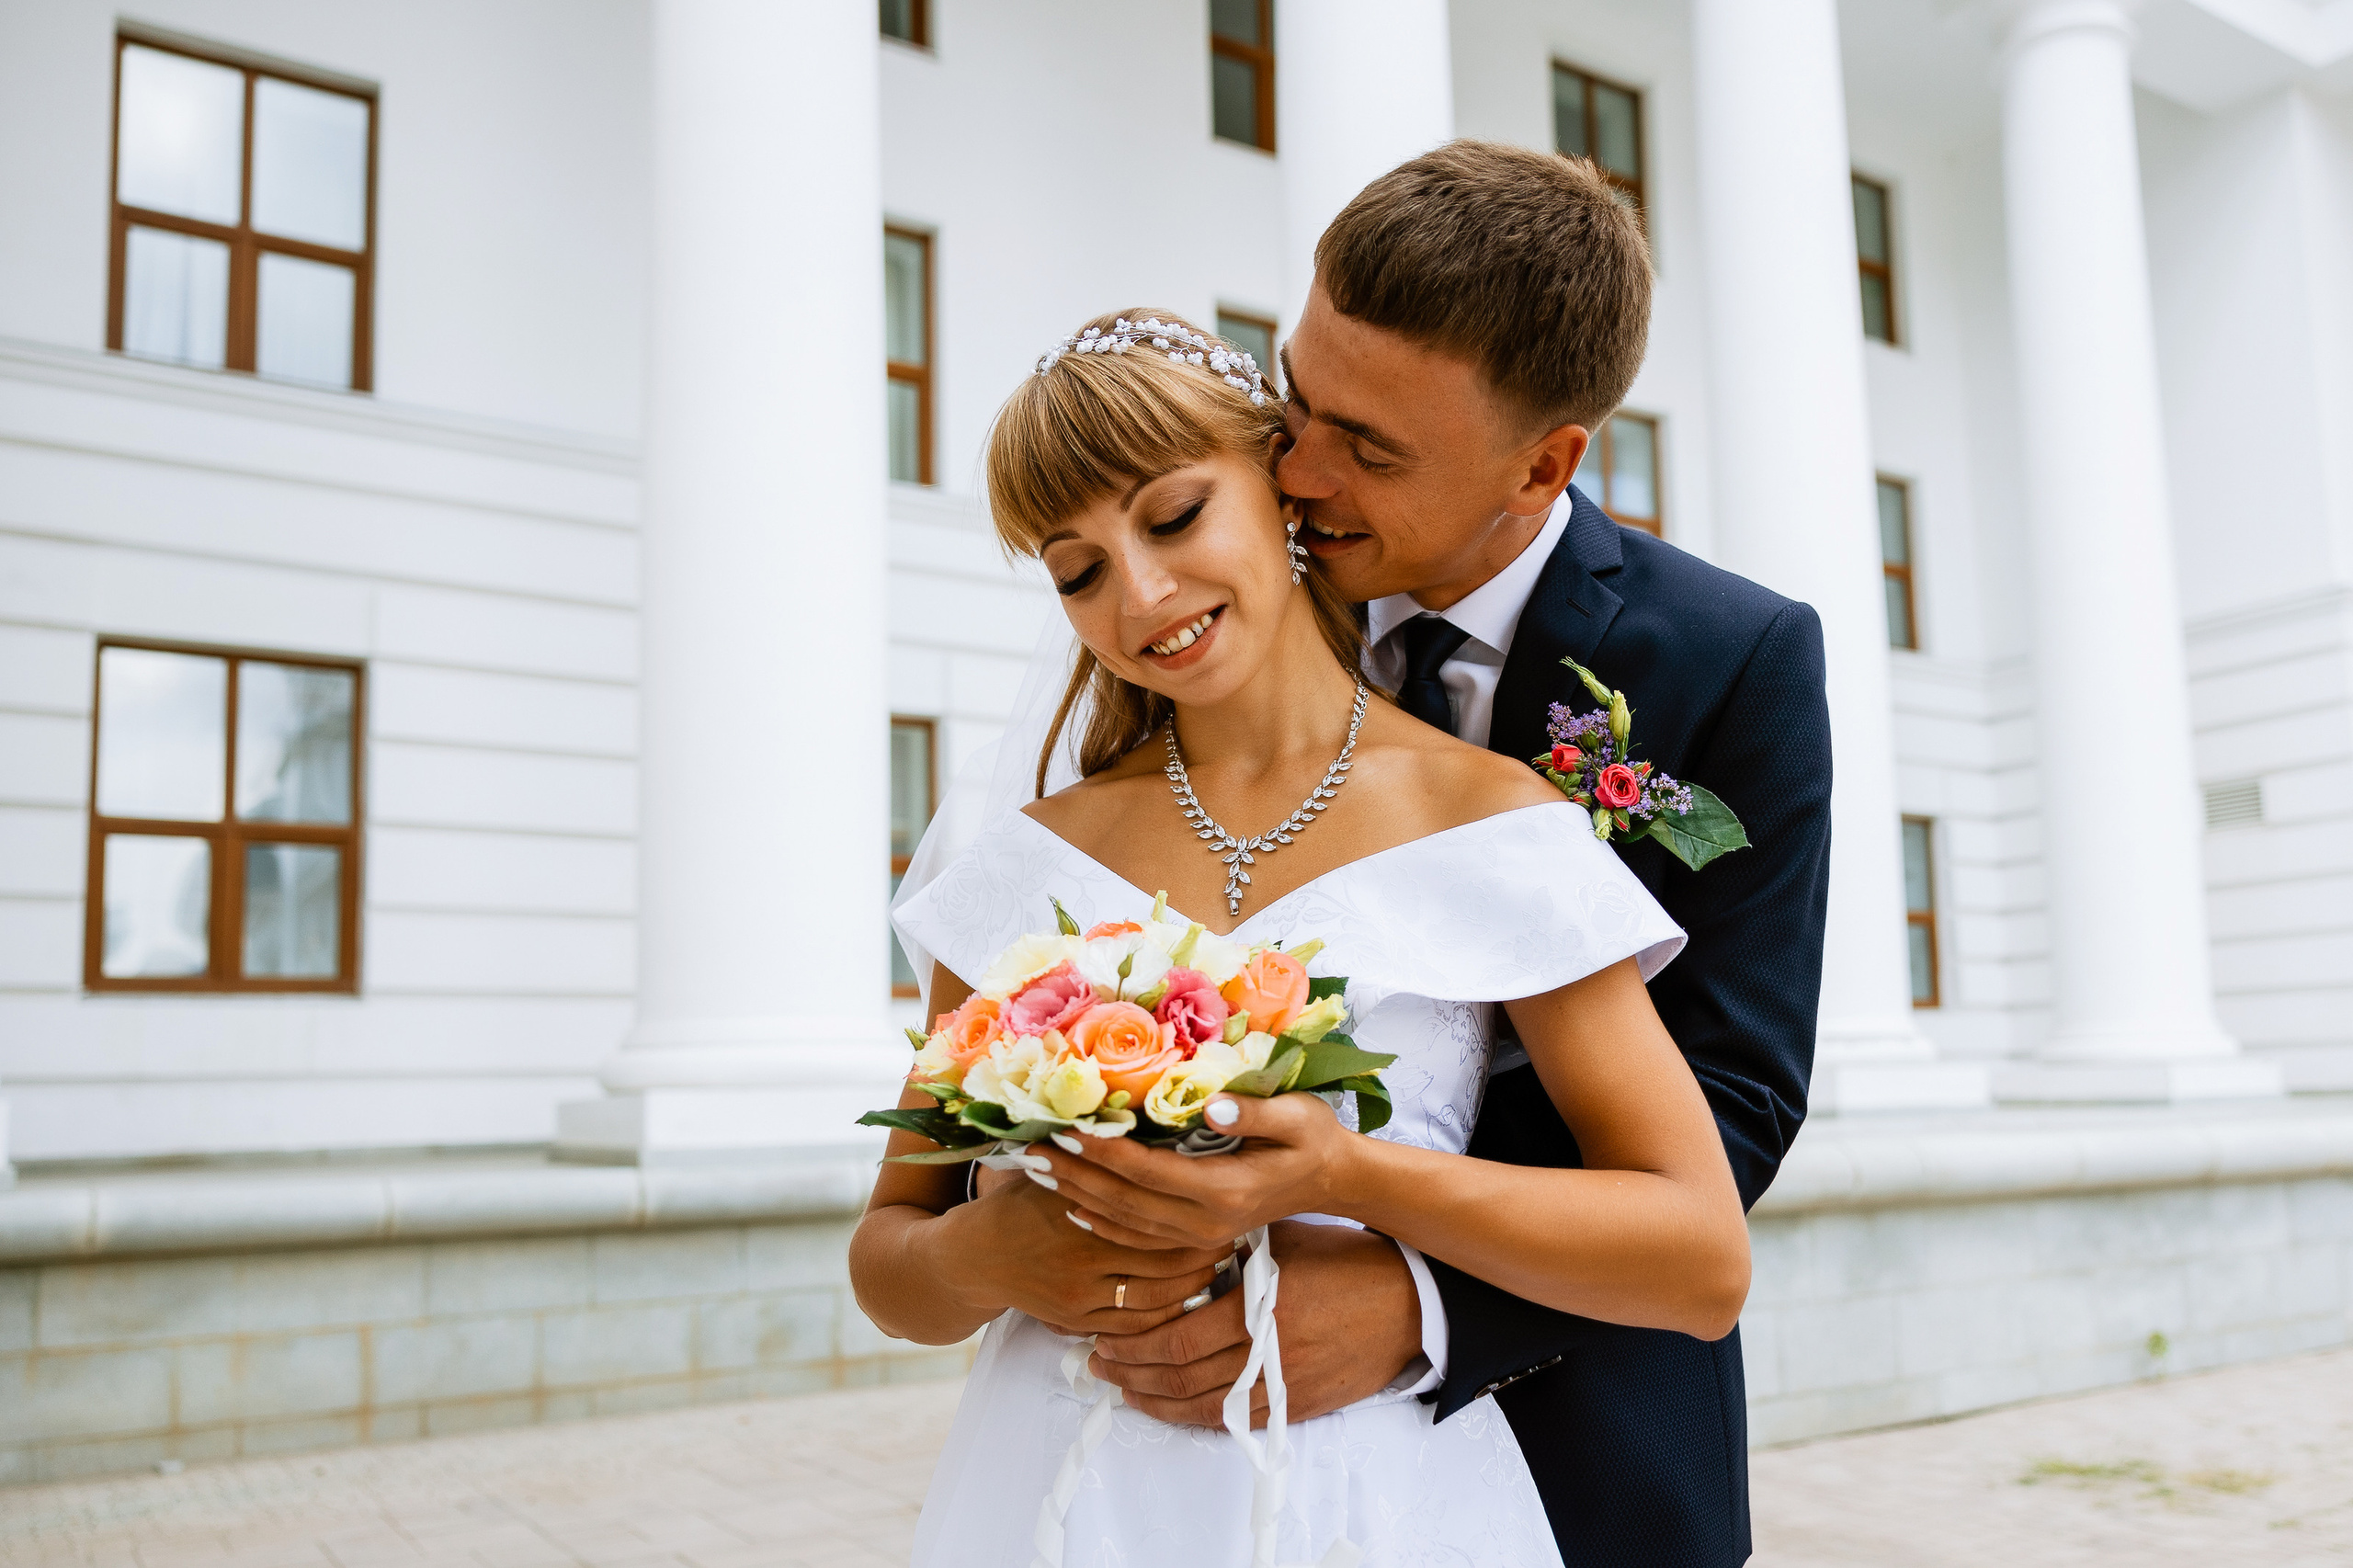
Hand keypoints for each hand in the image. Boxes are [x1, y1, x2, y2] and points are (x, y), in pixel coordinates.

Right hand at [943, 1169, 1227, 1336]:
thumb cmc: (1017, 1202)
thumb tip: (1133, 1117)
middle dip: (1202, 1250)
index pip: (1151, 1214)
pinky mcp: (1076, 1320)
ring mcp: (1079, 1294)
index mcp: (1079, 1209)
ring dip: (1190, 1283)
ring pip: (1154, 1296)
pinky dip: (1164, 1312)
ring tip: (1218, 1265)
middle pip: (1161, 1259)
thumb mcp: (1049, 1167)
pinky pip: (1133, 1324)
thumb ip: (1090, 1154)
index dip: (1191, 1210)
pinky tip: (1185, 1297)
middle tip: (1234, 1234)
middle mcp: (1081, 1256)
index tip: (1221, 1198)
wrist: (973, 1257)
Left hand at [1036, 1093, 1354, 1248]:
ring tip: (1036, 1172)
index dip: (1103, 1151)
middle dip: (1073, 1175)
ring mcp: (1199, 1235)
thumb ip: (1253, 1114)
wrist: (1335, 1181)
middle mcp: (1205, 1221)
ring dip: (1077, 1195)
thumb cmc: (1316, 1138)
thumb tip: (1211, 1107)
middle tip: (1027, 1151)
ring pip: (1123, 1222)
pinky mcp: (1196, 1238)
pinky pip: (1137, 1236)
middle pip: (1123, 1200)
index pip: (1147, 1170)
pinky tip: (1073, 1205)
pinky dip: (1100, 1222)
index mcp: (1224, 1190)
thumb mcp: (1297, 1117)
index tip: (1064, 1129)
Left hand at [1087, 1221, 1421, 1427]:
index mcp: (1260, 1307)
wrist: (1406, 1301)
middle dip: (1131, 1374)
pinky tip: (1172, 1407)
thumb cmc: (1344, 1261)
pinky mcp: (1300, 1404)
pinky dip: (1197, 1418)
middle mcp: (1268, 1352)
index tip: (1104, 1334)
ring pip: (1204, 1408)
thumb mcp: (1282, 1240)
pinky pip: (1239, 1421)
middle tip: (1099, 1364)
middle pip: (1181, 1378)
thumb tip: (1178, 1253)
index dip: (1134, 1344)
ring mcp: (1285, 1385)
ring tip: (1123, 1389)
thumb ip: (1230, 1251)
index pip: (1179, 1339)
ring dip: (1155, 1401)